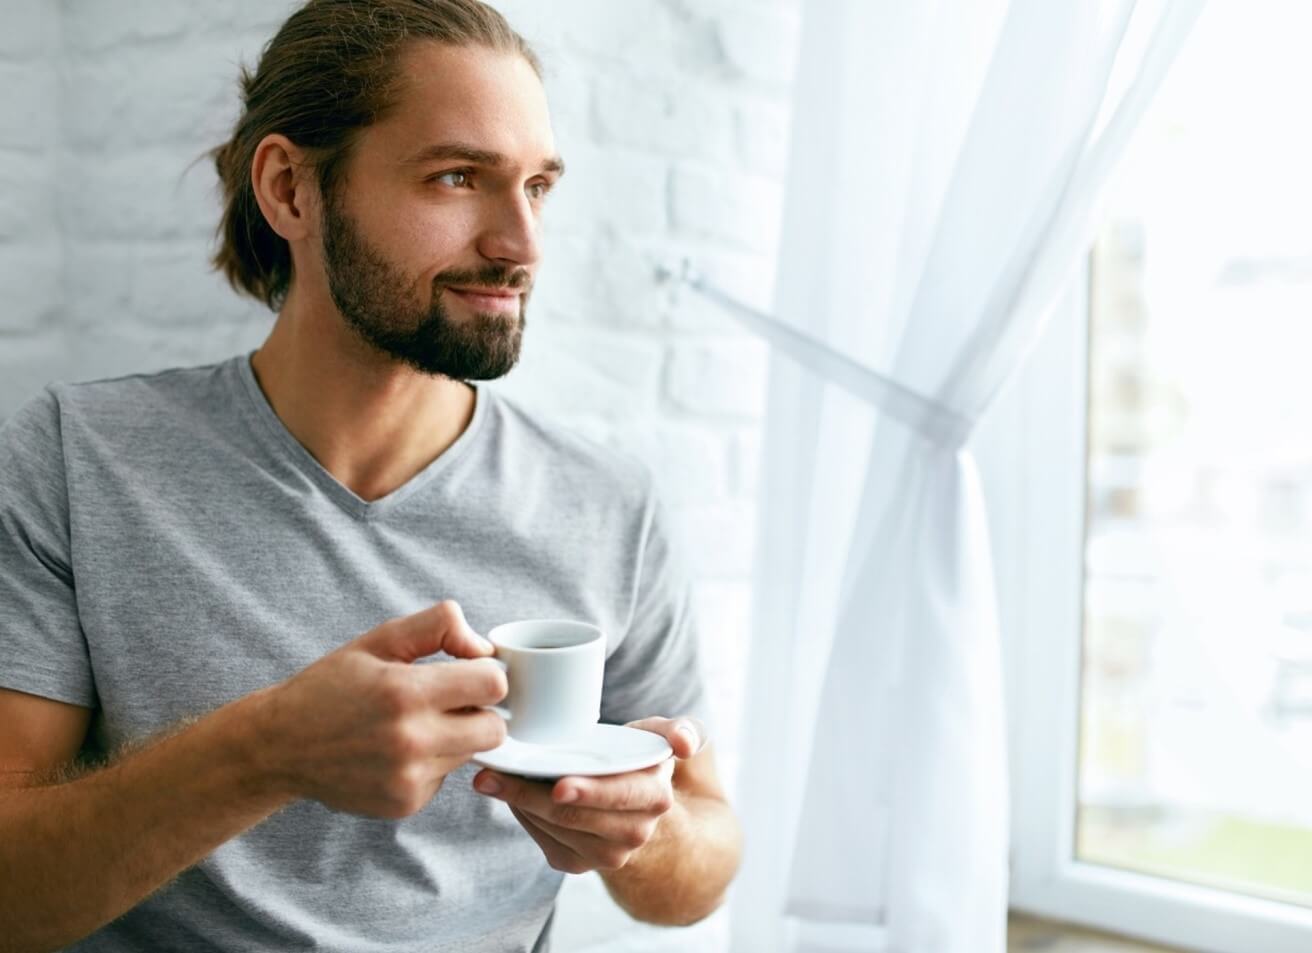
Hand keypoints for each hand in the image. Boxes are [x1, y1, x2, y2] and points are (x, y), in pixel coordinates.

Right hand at [254, 600, 507, 817]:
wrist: (280, 746)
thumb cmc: (332, 685)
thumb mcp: (379, 640)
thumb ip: (439, 627)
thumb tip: (485, 648)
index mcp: (405, 693)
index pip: (494, 684)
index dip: (486, 673)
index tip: (466, 671)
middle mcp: (411, 741)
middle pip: (496, 729)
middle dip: (482, 711)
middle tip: (449, 701)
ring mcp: (409, 779)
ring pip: (472, 754)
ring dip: (456, 737)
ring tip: (415, 724)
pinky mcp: (406, 804)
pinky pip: (446, 778)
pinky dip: (432, 762)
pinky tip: (397, 752)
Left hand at [471, 716, 705, 873]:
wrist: (636, 804)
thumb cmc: (641, 758)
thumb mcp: (662, 737)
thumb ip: (681, 731)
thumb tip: (685, 745)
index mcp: (655, 798)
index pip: (618, 796)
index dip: (589, 792)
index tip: (558, 784)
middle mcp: (634, 833)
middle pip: (574, 816)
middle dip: (529, 796)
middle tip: (491, 775)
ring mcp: (605, 855)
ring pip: (553, 829)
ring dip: (517, 804)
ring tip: (489, 779)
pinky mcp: (577, 863)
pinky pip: (542, 840)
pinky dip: (522, 816)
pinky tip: (507, 794)